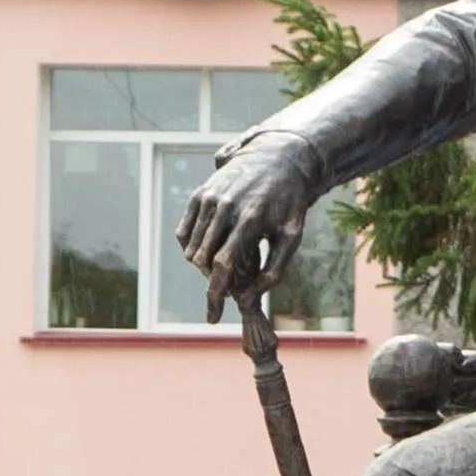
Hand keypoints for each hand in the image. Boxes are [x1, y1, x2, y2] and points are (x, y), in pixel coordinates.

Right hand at [175, 131, 322, 306]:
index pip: (223, 265)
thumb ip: (273, 271)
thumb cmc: (289, 204)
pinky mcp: (199, 194)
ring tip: (232, 255)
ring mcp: (209, 198)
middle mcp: (224, 207)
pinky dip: (193, 247)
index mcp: (249, 219)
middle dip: (216, 278)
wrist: (280, 158)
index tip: (212, 318)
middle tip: (238, 276)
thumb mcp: (291, 238)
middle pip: (203, 260)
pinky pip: (183, 233)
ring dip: (206, 264)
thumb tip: (247, 299)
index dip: (215, 295)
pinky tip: (214, 245)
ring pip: (191, 249)